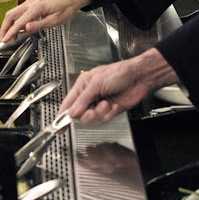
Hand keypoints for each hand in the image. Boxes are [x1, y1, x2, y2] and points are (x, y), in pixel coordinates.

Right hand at [0, 0, 89, 42]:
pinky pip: (19, 10)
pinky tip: (18, 27)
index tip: (5, 40)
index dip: (10, 32)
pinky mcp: (33, 2)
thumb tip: (26, 29)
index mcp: (36, 8)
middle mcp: (31, 3)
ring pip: (13, 12)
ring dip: (9, 24)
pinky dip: (15, 19)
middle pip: (11, 15)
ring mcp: (31, 1)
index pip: (19, 22)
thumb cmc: (66, 8)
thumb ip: (39, 25)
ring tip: (10, 35)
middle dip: (5, 27)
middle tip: (3, 38)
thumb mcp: (55, 21)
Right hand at [61, 48, 177, 122]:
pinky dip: (109, 113)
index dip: (62, 116)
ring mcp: (100, 104)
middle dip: (87, 114)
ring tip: (106, 104)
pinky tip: (114, 105)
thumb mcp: (97, 83)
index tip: (58, 127)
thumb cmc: (120, 72)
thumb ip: (83, 100)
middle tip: (92, 110)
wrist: (140, 77)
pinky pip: (104, 119)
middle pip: (80, 114)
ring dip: (100, 113)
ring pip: (92, 118)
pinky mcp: (110, 110)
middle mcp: (90, 96)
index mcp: (83, 86)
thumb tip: (71, 112)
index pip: (68, 104)